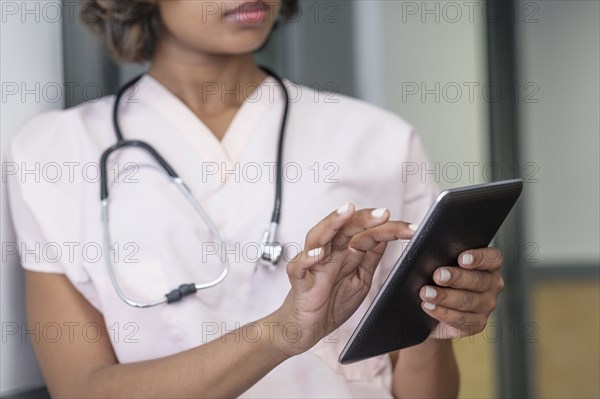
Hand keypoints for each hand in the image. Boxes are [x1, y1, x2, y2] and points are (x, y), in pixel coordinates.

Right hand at [272, 203, 414, 355]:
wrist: (307, 328)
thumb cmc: (330, 302)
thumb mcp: (360, 279)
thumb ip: (370, 257)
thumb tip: (386, 236)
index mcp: (345, 252)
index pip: (367, 232)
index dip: (389, 229)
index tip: (412, 230)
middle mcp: (329, 252)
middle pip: (345, 227)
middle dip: (365, 218)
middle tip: (384, 213)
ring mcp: (312, 264)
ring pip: (319, 236)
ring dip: (333, 222)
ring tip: (347, 212)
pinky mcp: (299, 280)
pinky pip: (300, 266)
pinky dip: (307, 258)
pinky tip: (319, 254)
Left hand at [419, 247, 503, 338]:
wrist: (426, 307)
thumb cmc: (431, 275)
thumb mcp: (432, 257)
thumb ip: (430, 245)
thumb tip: (413, 232)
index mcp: (487, 264)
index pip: (493, 258)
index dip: (479, 258)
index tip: (461, 258)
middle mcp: (491, 284)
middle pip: (480, 280)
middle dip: (457, 277)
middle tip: (437, 275)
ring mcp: (486, 306)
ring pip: (469, 301)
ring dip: (446, 297)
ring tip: (425, 293)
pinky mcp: (476, 324)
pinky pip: (462, 321)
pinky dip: (444, 314)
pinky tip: (428, 307)